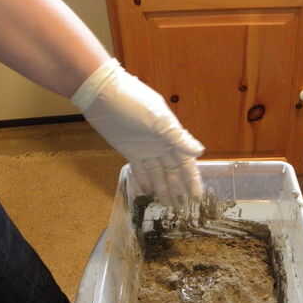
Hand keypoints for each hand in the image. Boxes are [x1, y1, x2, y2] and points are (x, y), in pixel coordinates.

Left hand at [72, 58, 203, 206]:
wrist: (103, 94)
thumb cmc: (133, 103)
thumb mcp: (159, 120)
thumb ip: (178, 138)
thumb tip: (199, 151)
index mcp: (171, 136)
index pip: (185, 163)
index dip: (192, 179)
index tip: (197, 196)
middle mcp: (161, 145)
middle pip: (172, 171)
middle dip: (178, 188)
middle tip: (183, 208)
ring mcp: (145, 149)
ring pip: (157, 174)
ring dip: (163, 188)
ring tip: (168, 205)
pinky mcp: (130, 151)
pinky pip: (140, 170)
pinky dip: (145, 181)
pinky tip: (148, 193)